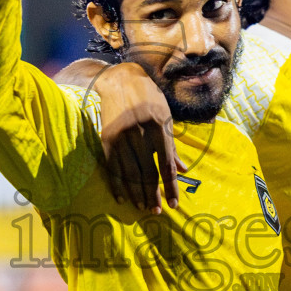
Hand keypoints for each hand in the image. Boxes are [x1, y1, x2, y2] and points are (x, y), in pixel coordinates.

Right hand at [90, 62, 184, 213]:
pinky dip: (117, 184)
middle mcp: (139, 132)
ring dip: (137, 193)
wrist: (119, 79)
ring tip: (142, 208)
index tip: (174, 203)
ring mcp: (121, 135)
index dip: (170, 186)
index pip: (166, 164)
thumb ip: (172, 145)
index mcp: (158, 126)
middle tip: (157, 212)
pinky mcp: (106, 138)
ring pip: (129, 172)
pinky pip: (112, 167)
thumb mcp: (166, 116)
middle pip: (147, 172)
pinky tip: (122, 198)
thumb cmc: (149, 97)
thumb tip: (184, 170)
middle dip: (153, 194)